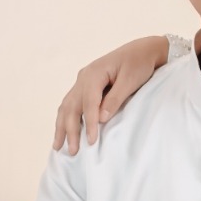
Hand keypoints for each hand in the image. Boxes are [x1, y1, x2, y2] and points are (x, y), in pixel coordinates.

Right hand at [52, 35, 169, 154]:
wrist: (142, 50)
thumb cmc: (139, 63)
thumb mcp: (131, 80)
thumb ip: (115, 98)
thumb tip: (101, 119)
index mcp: (94, 73)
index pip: (88, 103)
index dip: (90, 123)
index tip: (92, 141)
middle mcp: (84, 76)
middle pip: (72, 106)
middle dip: (70, 130)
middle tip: (73, 151)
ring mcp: (82, 80)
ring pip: (67, 106)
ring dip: (62, 126)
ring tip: (58, 146)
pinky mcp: (86, 85)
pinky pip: (71, 103)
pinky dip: (65, 118)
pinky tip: (62, 130)